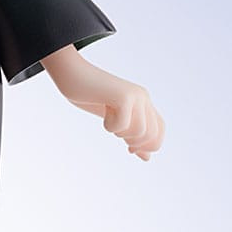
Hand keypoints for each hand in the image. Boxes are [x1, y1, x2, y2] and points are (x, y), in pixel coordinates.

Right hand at [41, 45, 164, 160]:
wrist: (71, 73)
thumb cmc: (88, 95)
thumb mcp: (113, 119)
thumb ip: (130, 135)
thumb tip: (147, 158)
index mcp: (143, 101)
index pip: (160, 129)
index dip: (149, 144)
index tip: (130, 149)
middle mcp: (143, 97)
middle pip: (152, 135)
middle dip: (134, 143)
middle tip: (116, 131)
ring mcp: (135, 95)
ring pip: (139, 132)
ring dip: (120, 133)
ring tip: (108, 118)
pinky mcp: (123, 96)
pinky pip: (123, 125)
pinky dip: (110, 126)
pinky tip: (104, 111)